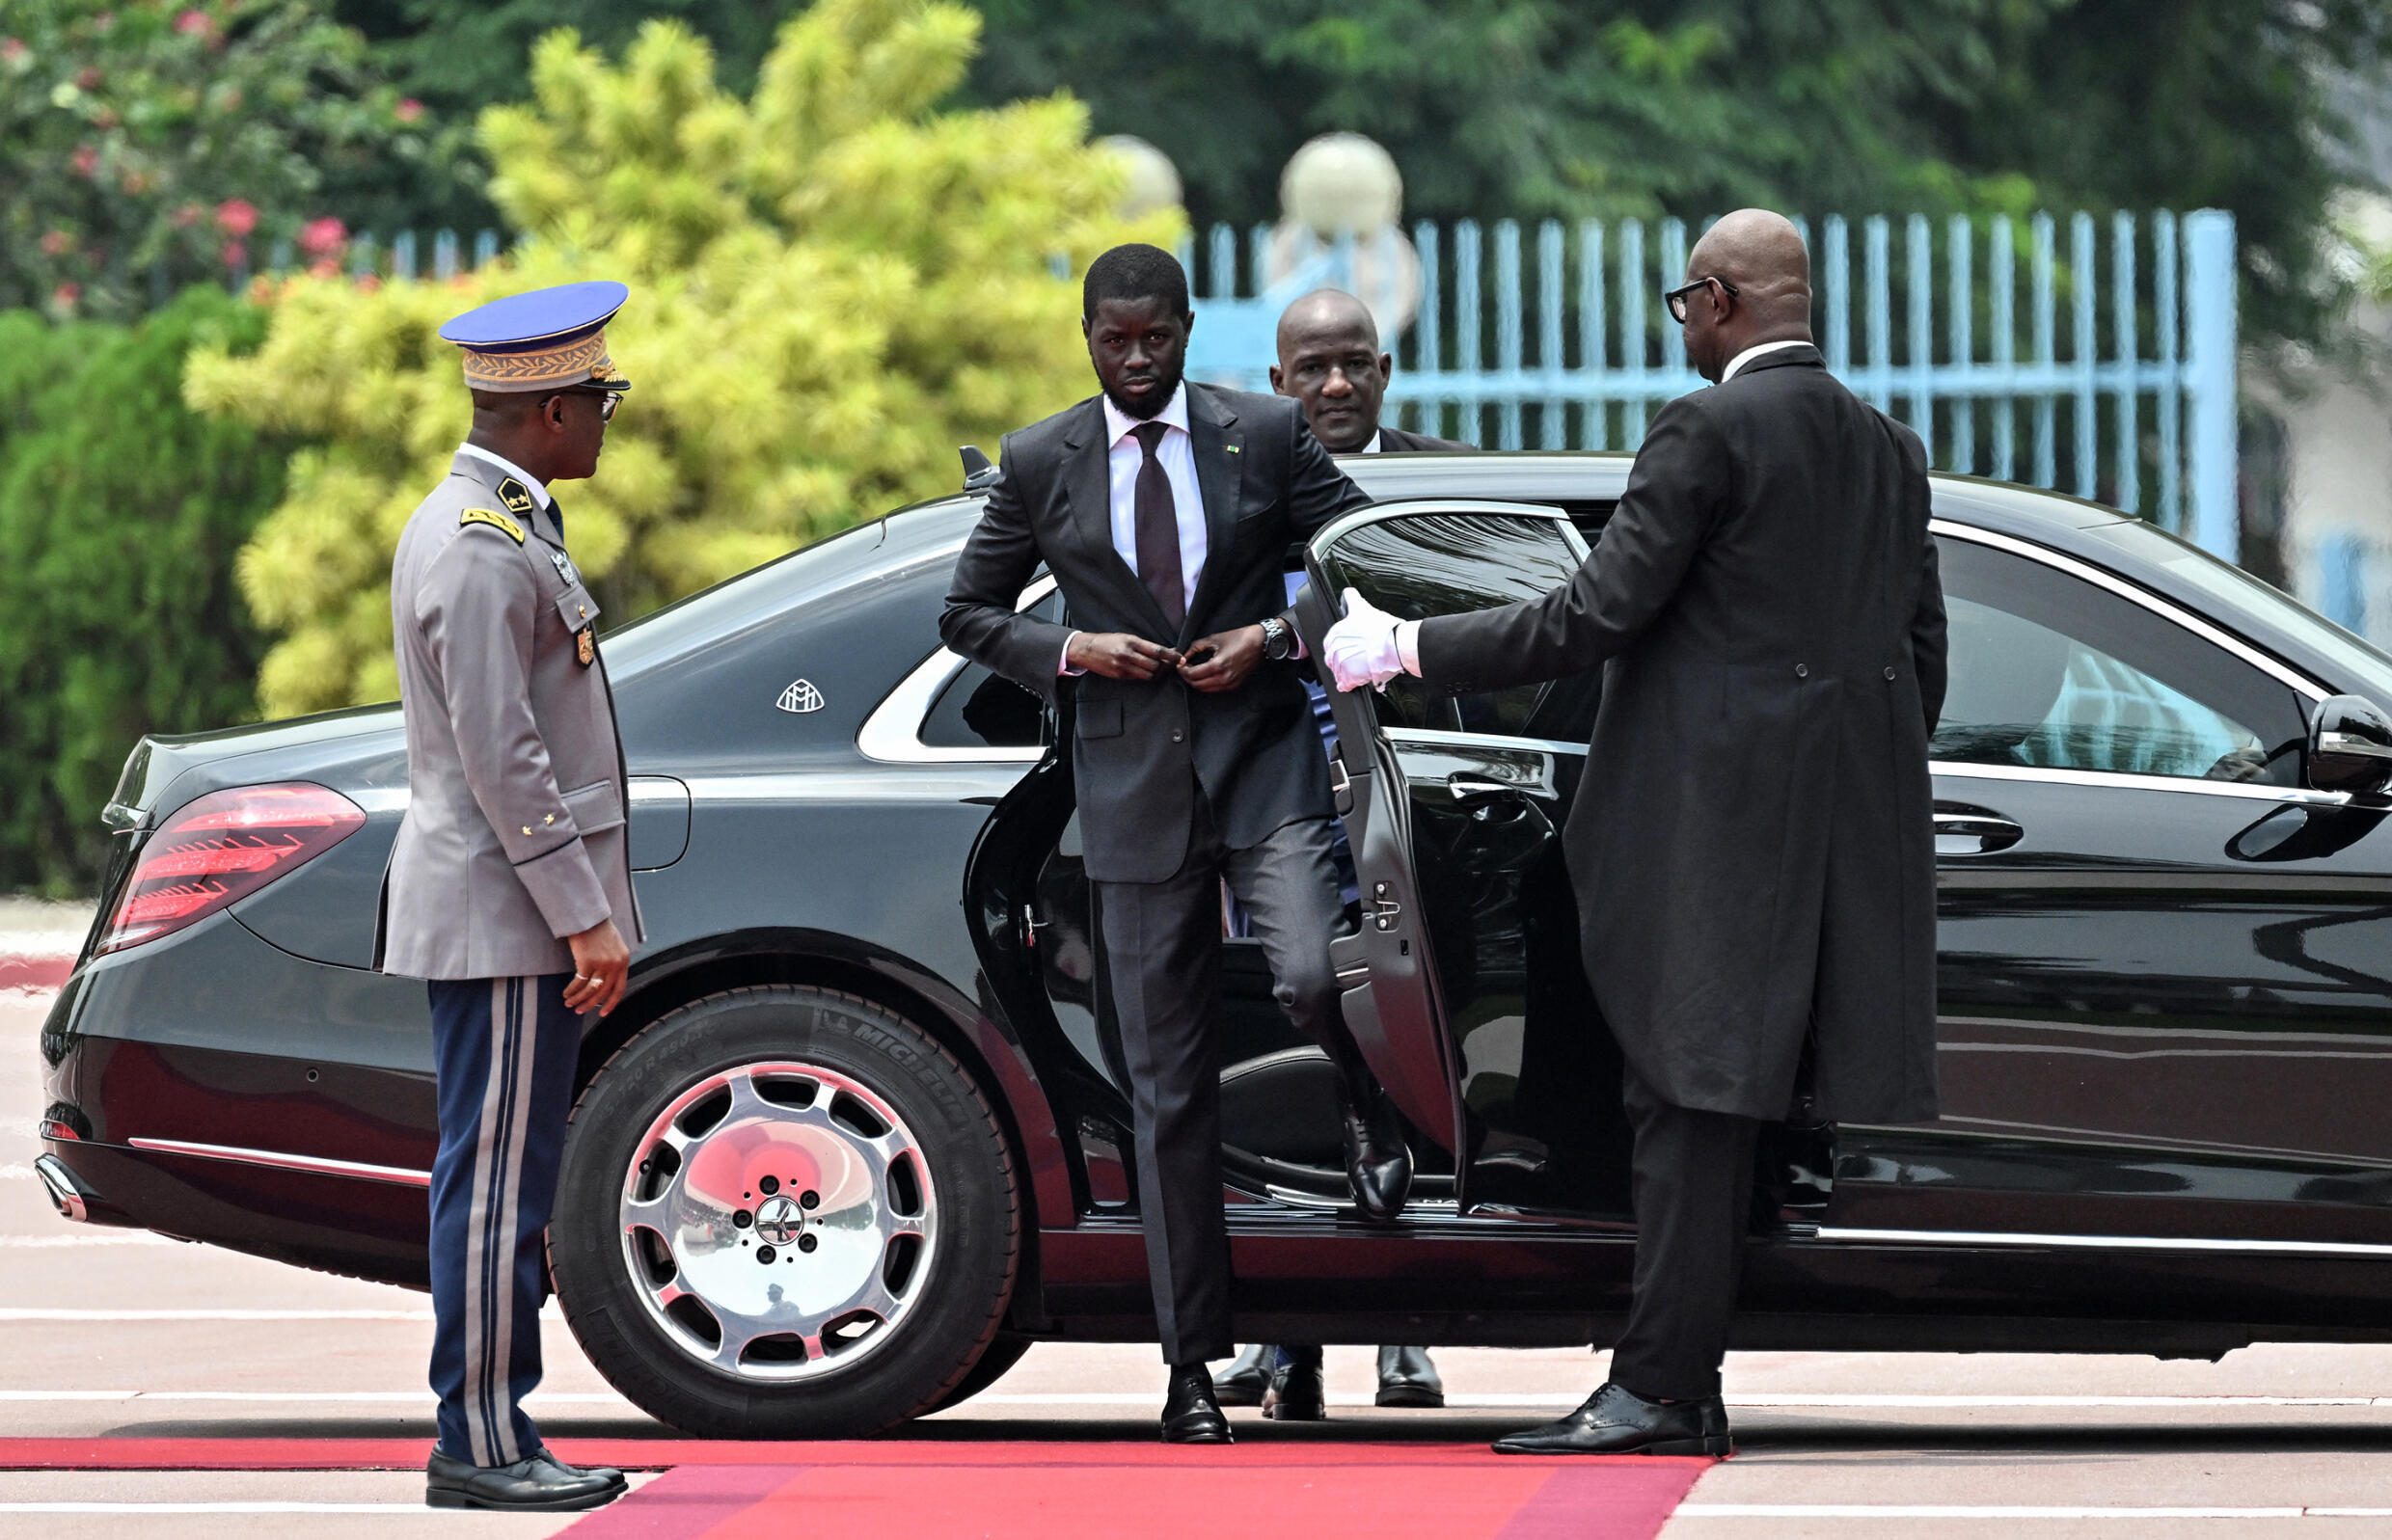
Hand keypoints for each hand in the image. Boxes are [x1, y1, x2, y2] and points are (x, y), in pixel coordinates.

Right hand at [564, 918, 629, 1015]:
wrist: (587, 916)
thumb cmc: (597, 929)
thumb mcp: (614, 946)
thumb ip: (613, 962)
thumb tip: (604, 981)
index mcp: (624, 961)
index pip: (619, 989)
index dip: (611, 1003)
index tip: (603, 1013)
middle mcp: (615, 965)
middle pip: (603, 993)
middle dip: (590, 1005)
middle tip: (580, 1011)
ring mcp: (602, 964)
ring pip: (590, 990)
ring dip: (578, 999)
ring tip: (569, 1004)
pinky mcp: (587, 962)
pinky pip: (578, 983)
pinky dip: (571, 990)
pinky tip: (566, 993)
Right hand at [1066, 631, 1181, 679]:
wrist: (1086, 649)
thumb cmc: (1108, 641)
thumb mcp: (1126, 637)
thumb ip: (1142, 645)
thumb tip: (1163, 652)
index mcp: (1131, 641)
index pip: (1157, 651)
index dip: (1171, 656)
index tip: (1181, 659)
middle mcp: (1128, 654)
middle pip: (1155, 665)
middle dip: (1165, 666)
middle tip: (1171, 664)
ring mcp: (1123, 667)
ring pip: (1148, 674)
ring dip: (1156, 673)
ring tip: (1159, 668)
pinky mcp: (1119, 676)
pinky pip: (1138, 678)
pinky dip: (1144, 675)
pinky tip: (1144, 670)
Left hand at [1178, 624, 1264, 692]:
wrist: (1261, 643)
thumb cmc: (1239, 638)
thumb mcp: (1215, 638)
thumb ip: (1196, 647)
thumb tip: (1184, 654)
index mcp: (1218, 666)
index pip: (1192, 675)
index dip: (1182, 670)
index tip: (1179, 664)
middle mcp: (1224, 678)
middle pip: (1197, 685)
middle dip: (1188, 677)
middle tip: (1184, 668)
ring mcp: (1231, 684)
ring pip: (1205, 689)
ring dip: (1197, 682)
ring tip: (1193, 671)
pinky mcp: (1235, 685)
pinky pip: (1215, 689)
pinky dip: (1207, 684)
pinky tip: (1205, 674)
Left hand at [1323, 587, 1409, 691]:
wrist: (1397, 644)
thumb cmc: (1385, 628)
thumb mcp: (1364, 608)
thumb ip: (1352, 599)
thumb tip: (1348, 594)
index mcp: (1336, 631)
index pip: (1330, 643)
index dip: (1340, 647)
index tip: (1350, 649)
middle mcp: (1336, 646)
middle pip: (1333, 659)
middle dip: (1342, 661)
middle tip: (1357, 661)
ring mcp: (1342, 662)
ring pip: (1338, 672)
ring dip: (1346, 673)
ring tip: (1359, 671)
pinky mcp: (1349, 676)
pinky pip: (1344, 684)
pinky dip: (1348, 685)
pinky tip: (1353, 683)